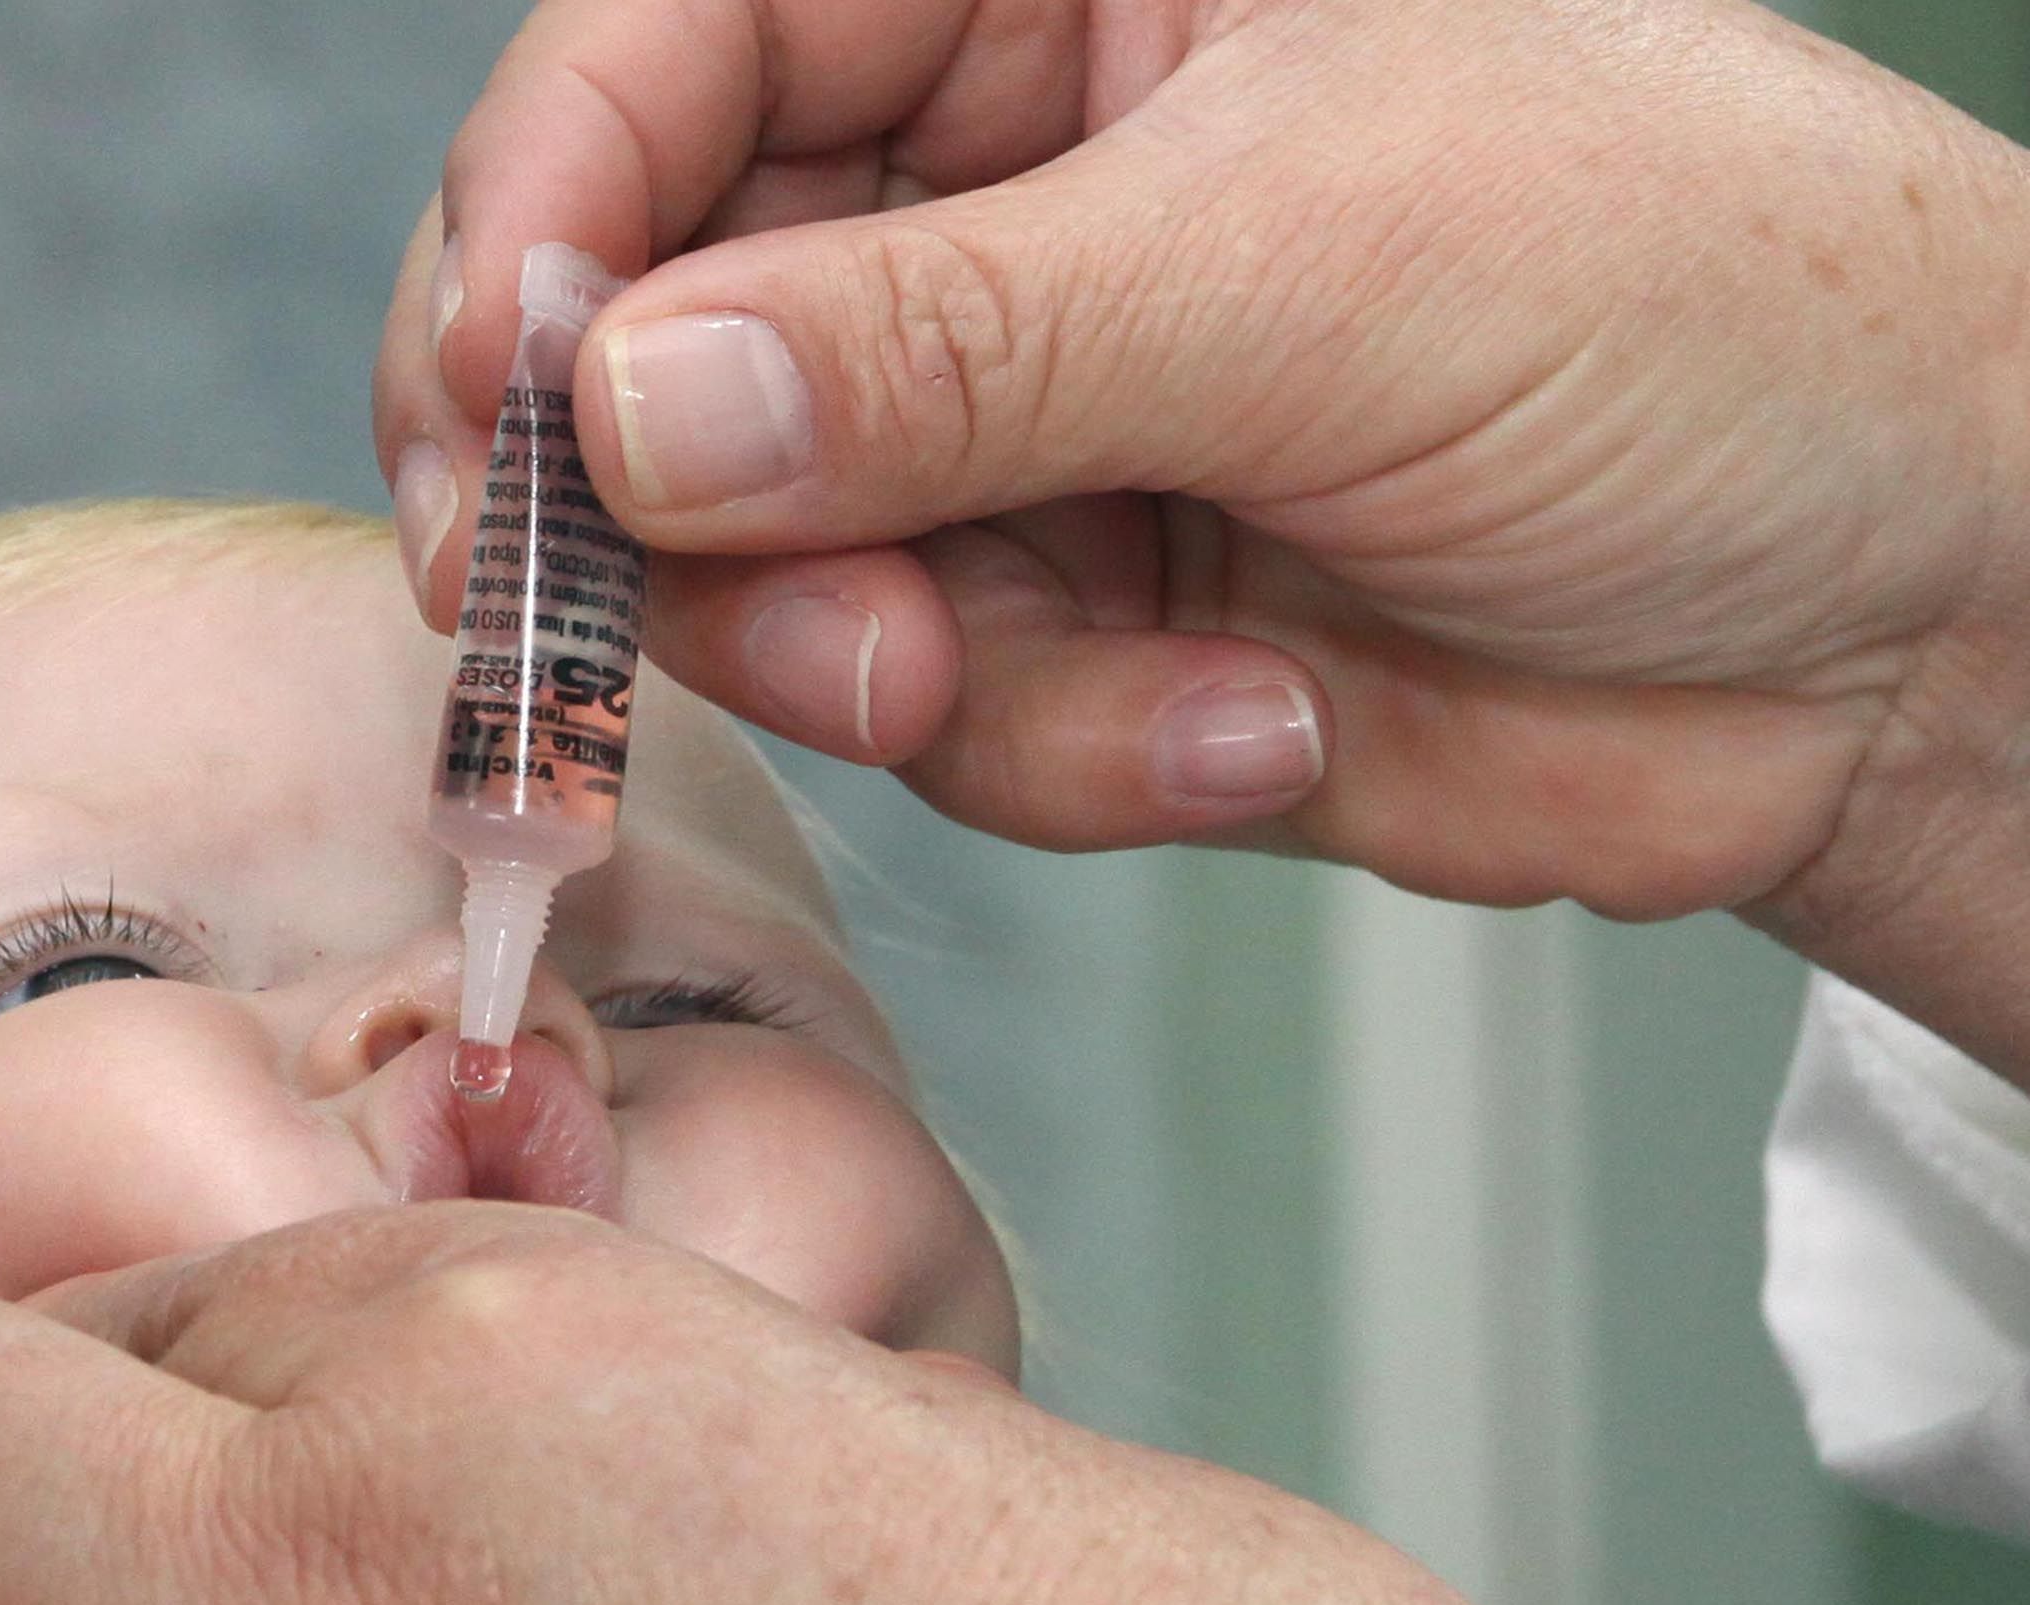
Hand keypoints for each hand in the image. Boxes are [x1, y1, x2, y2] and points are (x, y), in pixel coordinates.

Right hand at [374, 0, 2029, 1075]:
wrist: (1909, 621)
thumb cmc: (1708, 307)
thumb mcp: (1314, 258)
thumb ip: (946, 343)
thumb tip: (622, 414)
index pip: (673, 50)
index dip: (546, 219)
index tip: (502, 399)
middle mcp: (990, 190)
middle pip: (647, 331)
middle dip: (653, 504)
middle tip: (622, 621)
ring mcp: (1011, 425)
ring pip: (758, 563)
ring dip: (875, 656)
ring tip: (1046, 672)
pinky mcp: (1061, 625)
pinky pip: (928, 716)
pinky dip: (1065, 748)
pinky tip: (1257, 717)